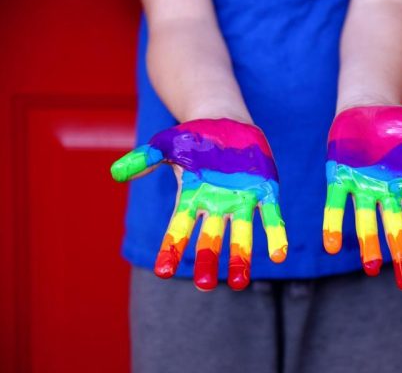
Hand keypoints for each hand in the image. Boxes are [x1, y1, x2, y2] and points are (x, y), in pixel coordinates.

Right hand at [111, 119, 287, 290]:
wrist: (226, 123)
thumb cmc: (193, 138)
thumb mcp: (166, 144)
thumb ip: (145, 158)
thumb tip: (116, 174)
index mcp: (192, 198)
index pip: (178, 228)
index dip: (170, 248)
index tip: (163, 271)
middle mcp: (216, 206)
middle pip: (210, 239)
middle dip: (207, 260)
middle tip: (205, 285)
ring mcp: (241, 201)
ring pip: (241, 235)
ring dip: (241, 258)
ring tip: (240, 283)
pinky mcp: (265, 192)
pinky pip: (270, 217)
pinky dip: (275, 234)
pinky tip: (279, 255)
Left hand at [323, 105, 401, 290]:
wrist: (368, 107)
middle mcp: (387, 191)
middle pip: (396, 227)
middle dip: (400, 253)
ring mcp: (362, 186)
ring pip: (366, 220)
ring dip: (369, 244)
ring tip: (371, 269)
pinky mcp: (338, 177)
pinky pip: (336, 204)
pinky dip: (333, 224)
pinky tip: (331, 246)